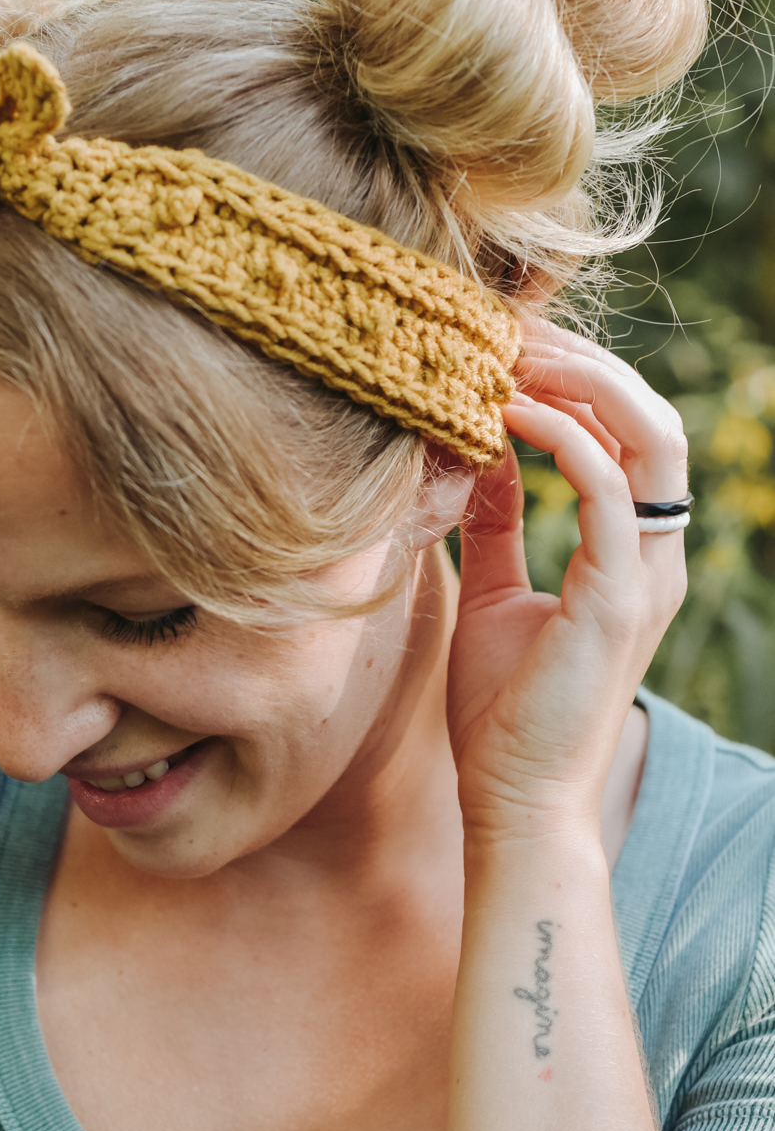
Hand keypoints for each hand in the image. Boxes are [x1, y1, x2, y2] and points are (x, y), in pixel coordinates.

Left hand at [447, 321, 688, 840]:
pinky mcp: (618, 599)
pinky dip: (565, 437)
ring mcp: (644, 575)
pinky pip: (607, 489)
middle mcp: (651, 556)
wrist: (512, 799)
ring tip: (513, 355)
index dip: (581, 380)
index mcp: (630, 553)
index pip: (630, 434)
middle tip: (512, 332)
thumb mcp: (494, 592)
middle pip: (650, 419)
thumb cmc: (502, 709)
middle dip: (586, 363)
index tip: (510, 349)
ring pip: (649, 438)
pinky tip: (508, 414)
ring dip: (583, 383)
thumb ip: (497, 523)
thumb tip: (478, 454)